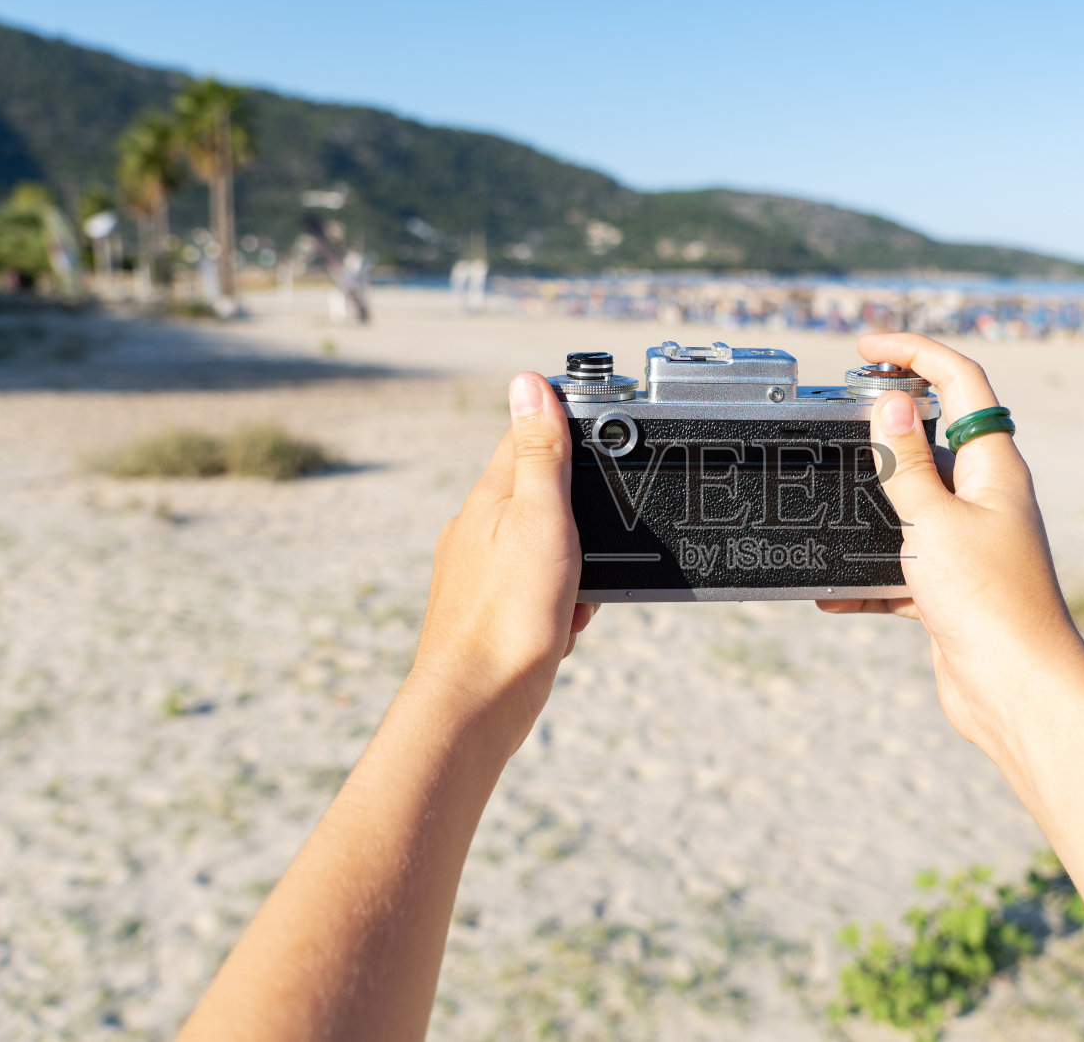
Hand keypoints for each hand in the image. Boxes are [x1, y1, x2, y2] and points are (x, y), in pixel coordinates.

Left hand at [409, 372, 597, 750]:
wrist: (480, 702)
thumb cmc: (509, 612)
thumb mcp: (541, 517)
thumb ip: (541, 453)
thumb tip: (527, 382)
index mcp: (490, 496)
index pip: (526, 436)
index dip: (567, 431)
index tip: (604, 442)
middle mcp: (479, 527)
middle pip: (544, 495)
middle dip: (584, 517)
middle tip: (594, 545)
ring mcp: (485, 571)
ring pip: (549, 548)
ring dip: (578, 566)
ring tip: (576, 595)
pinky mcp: (496, 610)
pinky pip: (544, 591)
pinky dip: (564, 603)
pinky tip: (565, 623)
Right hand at [817, 334, 1083, 759]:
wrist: (1017, 691)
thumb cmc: (989, 603)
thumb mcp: (933, 521)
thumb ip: (906, 464)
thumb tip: (889, 403)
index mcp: (995, 466)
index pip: (959, 382)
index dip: (915, 352)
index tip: (866, 347)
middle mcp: (988, 496)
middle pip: (936, 436)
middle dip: (885, 424)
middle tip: (838, 415)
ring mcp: (971, 542)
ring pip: (914, 501)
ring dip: (873, 501)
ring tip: (829, 497)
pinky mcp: (953, 587)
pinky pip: (901, 564)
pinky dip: (867, 573)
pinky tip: (832, 591)